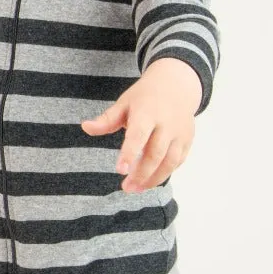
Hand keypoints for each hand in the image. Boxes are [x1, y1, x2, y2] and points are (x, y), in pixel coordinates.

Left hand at [80, 58, 202, 191]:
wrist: (176, 85)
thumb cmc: (144, 97)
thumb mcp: (124, 103)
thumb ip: (106, 119)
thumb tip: (85, 127)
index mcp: (147, 112)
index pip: (138, 135)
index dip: (130, 154)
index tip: (120, 170)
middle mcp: (166, 123)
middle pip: (155, 153)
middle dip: (141, 174)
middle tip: (126, 187)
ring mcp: (180, 132)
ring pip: (170, 161)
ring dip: (154, 179)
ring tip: (137, 188)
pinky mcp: (187, 140)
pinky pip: (178, 161)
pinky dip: (165, 173)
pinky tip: (150, 180)